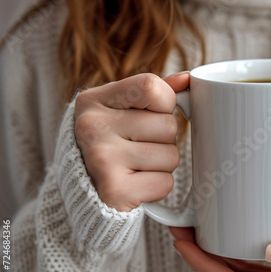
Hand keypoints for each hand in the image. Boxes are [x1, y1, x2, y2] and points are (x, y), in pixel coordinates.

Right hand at [74, 72, 188, 210]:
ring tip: (136, 167)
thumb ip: (153, 92)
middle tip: (138, 149)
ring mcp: (101, 159)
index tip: (149, 116)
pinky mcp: (114, 190)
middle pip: (168, 125)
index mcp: (92, 100)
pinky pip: (165, 183)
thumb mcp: (121, 110)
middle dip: (164, 140)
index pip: (152, 86)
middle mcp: (92, 126)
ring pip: (171, 155)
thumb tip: (188, 78)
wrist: (82, 192)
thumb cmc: (110, 145)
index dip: (164, 104)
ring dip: (163, 165)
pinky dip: (157, 187)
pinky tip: (136, 185)